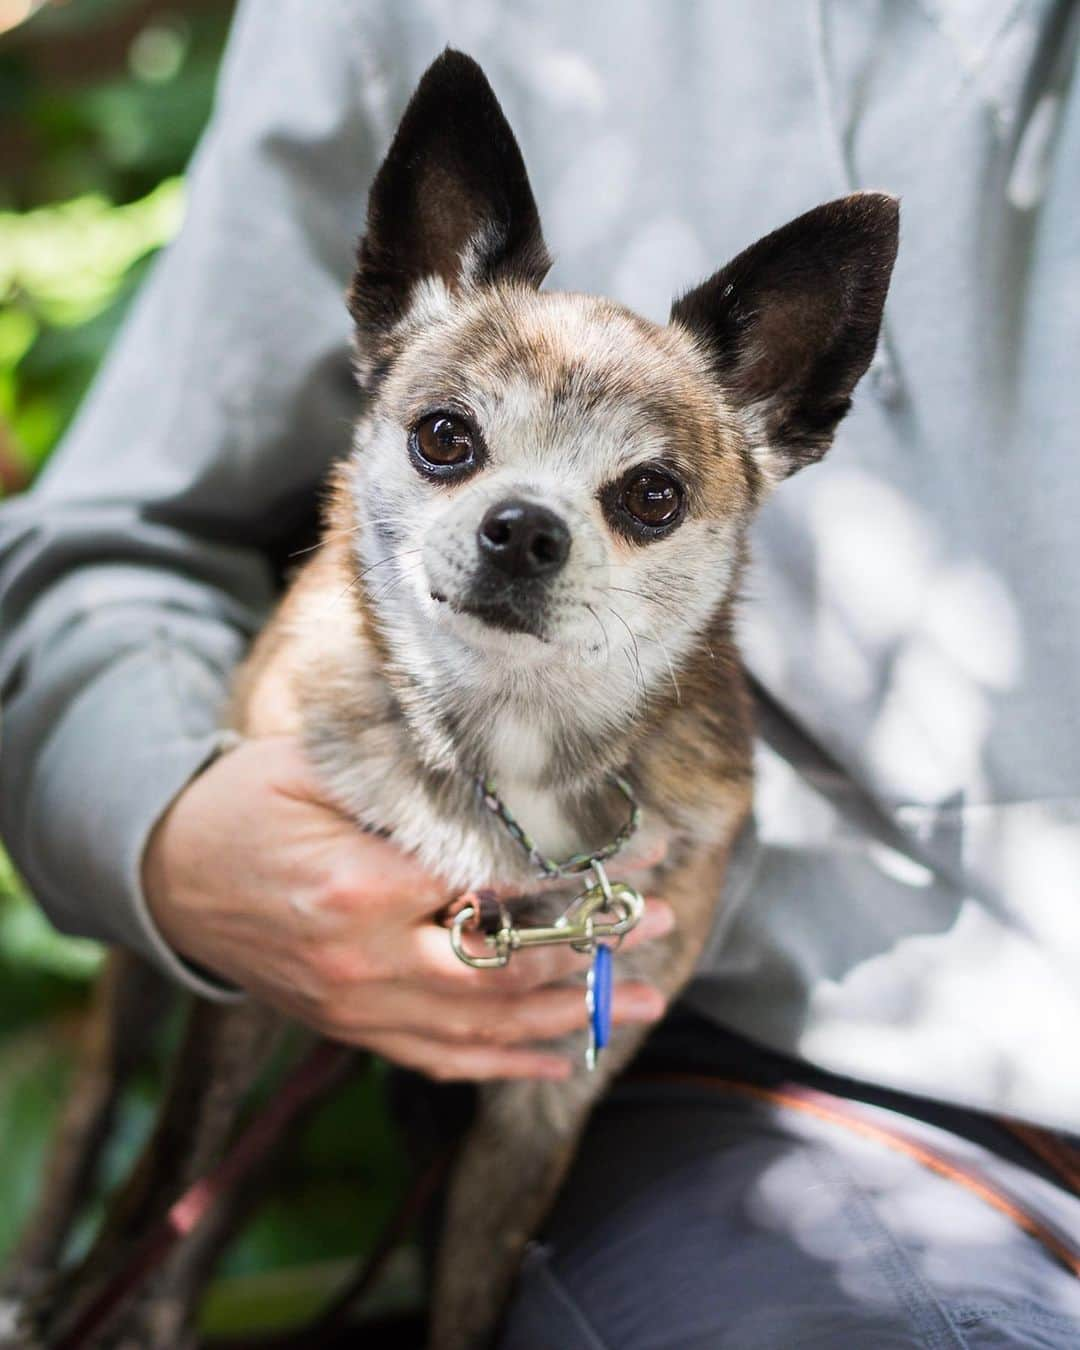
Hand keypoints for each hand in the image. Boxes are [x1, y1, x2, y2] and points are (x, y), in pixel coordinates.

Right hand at [142, 737, 673, 1080]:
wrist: (170, 878)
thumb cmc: (245, 806)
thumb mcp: (317, 767)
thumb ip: (409, 777)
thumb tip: (510, 771)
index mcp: (360, 886)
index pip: (499, 881)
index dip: (579, 869)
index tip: (645, 851)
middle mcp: (366, 964)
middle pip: (505, 971)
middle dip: (592, 948)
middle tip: (664, 923)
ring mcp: (359, 1011)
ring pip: (486, 1030)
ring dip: (571, 1016)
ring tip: (644, 1000)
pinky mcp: (353, 1031)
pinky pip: (443, 1061)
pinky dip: (508, 1064)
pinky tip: (563, 1058)